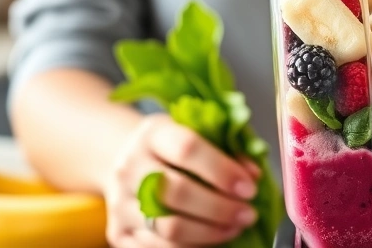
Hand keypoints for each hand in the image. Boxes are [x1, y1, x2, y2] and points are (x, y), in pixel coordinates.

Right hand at [105, 114, 260, 246]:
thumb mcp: (198, 134)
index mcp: (153, 133)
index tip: (249, 188)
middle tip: (248, 214)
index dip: (222, 170)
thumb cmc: (174, 148)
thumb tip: (253, 175)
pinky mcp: (118, 232)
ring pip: (167, 228)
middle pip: (177, 193)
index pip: (187, 148)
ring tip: (235, 228)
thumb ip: (228, 149)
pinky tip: (211, 240)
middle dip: (220, 208)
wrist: (126, 162)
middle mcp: (130, 166)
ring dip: (209, 233)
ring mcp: (120, 202)